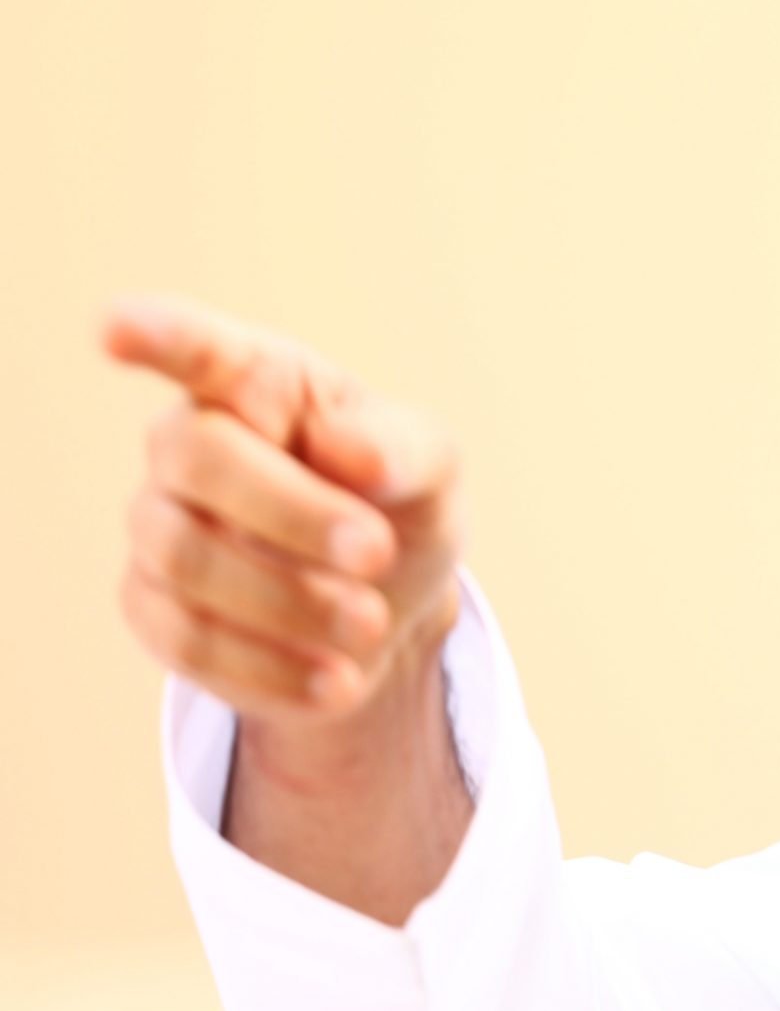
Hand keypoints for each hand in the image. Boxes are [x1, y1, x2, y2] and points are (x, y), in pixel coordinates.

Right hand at [104, 295, 464, 729]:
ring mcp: (158, 524)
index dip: (155, 335)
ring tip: (371, 625)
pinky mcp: (153, 608)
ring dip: (291, 600)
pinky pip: (187, 640)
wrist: (387, 605)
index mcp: (257, 383)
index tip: (118, 330)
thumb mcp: (429, 467)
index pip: (198, 348)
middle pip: (201, 459)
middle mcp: (187, 442)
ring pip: (189, 558)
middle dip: (294, 512)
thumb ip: (401, 447)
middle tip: (378, 552)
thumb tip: (352, 453)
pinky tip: (337, 680)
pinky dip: (270, 666)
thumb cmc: (397, 501)